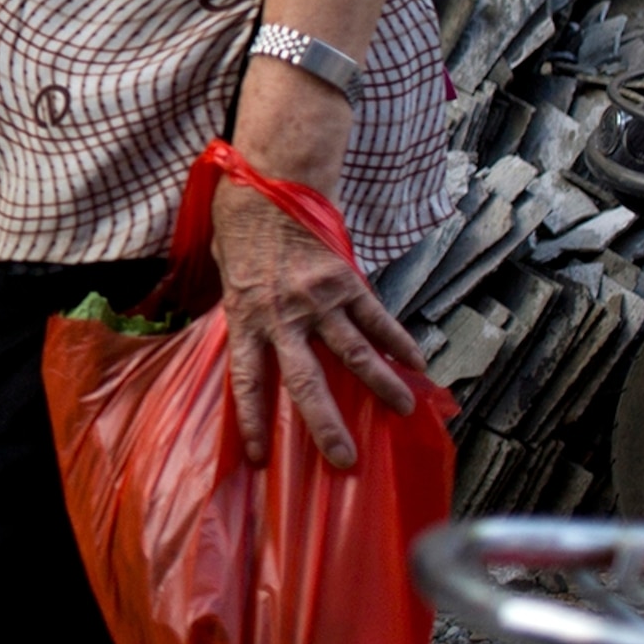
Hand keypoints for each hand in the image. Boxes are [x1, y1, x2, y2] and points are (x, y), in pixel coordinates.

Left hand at [210, 72, 423, 470]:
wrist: (266, 183)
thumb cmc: (241, 232)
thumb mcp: (226, 278)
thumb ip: (241, 316)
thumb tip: (249, 350)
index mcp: (245, 318)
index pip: (246, 382)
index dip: (252, 421)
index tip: (259, 459)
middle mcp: (281, 316)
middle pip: (305, 383)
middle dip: (325, 426)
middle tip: (344, 459)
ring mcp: (316, 299)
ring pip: (354, 354)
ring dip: (381, 387)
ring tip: (402, 411)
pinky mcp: (345, 280)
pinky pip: (376, 318)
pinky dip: (399, 342)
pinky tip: (417, 363)